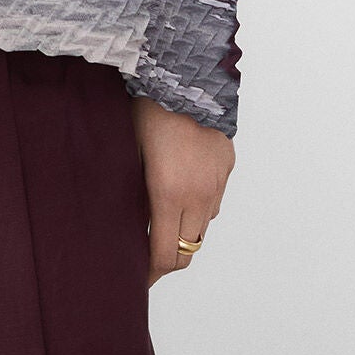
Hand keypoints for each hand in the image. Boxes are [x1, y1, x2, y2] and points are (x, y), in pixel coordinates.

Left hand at [130, 94, 234, 285]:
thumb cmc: (146, 110)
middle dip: (168, 258)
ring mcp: (216, 182)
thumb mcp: (129, 153)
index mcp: (168, 194)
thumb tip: (127, 224)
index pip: (165, 255)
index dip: (151, 274)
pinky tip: (182, 185)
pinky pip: (214, 199)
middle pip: (188, 251)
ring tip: (162, 218)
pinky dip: (199, 205)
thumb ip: (132, 194)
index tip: (138, 280)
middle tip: (147, 255)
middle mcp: (198, 195)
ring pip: (203, 227)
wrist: (184, 74)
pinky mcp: (227, 167)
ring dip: (185, 231)